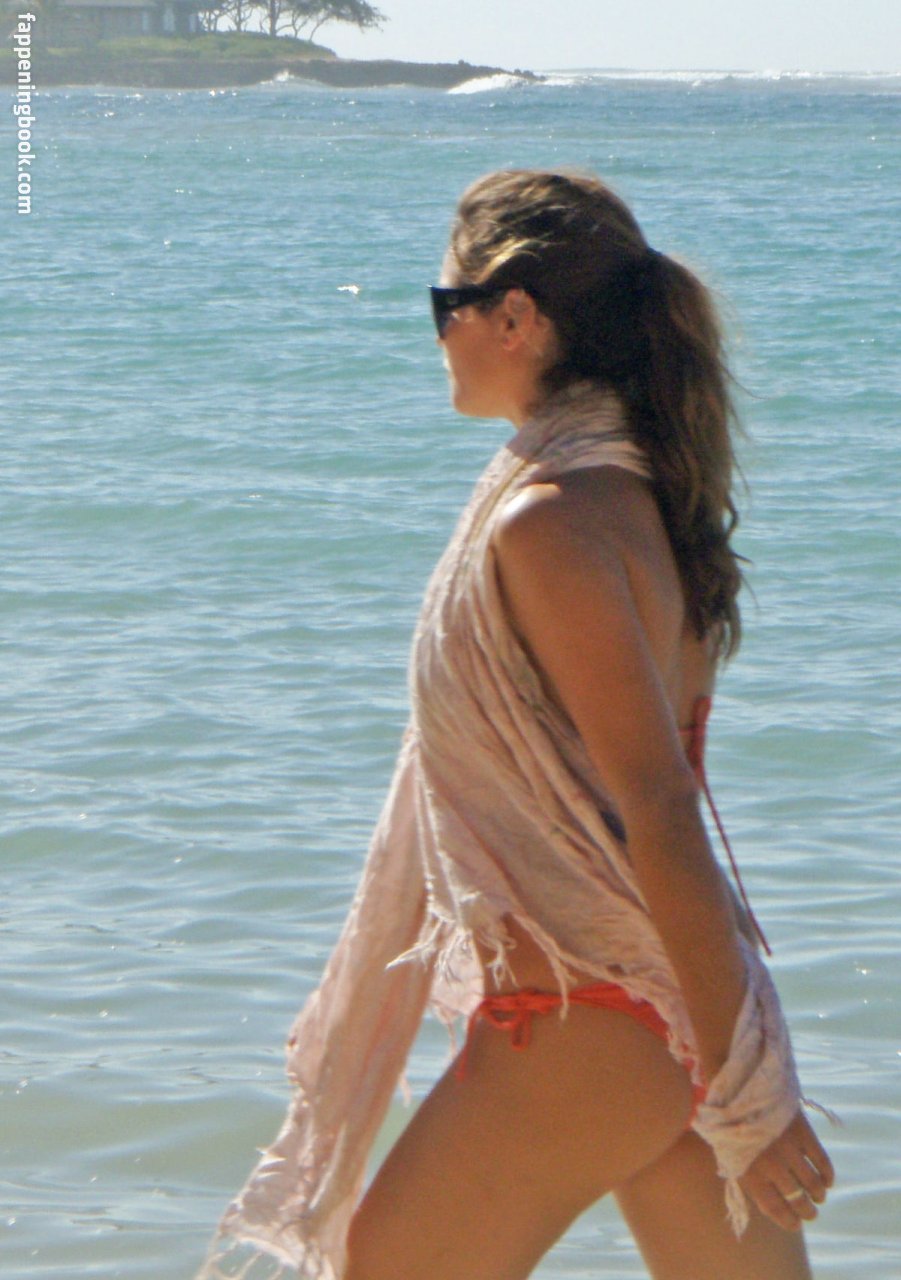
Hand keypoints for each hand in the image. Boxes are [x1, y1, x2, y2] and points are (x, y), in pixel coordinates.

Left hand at [739, 1110, 834, 1230]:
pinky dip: (827, 1174)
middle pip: (796, 1198)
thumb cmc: (730, 1119)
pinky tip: (827, 1180)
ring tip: (818, 1197)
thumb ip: (743, 1175)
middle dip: (806, 1211)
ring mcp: (786, 1147)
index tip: (796, 1225)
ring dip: (818, 1194)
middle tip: (811, 1213)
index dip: (787, 1220)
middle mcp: (769, 1164)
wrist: (738, 1083)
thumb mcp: (727, 1151)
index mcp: (748, 1171)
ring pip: (811, 1182)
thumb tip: (761, 1199)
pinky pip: (820, 1160)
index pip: (773, 1207)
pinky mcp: (801, 1130)